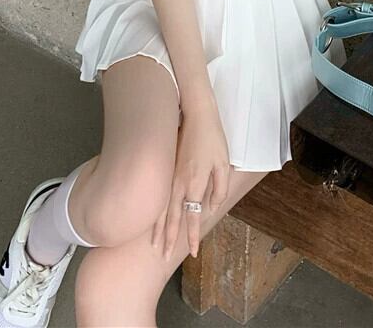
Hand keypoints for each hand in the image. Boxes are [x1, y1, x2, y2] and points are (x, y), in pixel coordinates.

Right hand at [151, 99, 230, 260]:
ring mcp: (168, 177)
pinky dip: (153, 211)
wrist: (194, 114)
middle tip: (162, 258)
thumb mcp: (223, 163)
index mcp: (195, 183)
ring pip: (160, 209)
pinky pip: (157, 196)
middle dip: (168, 239)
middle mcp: (178, 184)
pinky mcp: (164, 170)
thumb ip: (219, 188)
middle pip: (171, 218)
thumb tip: (211, 207)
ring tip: (152, 245)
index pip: (192, 217)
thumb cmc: (212, 138)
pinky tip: (149, 219)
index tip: (191, 252)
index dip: (192, 236)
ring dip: (156, 228)